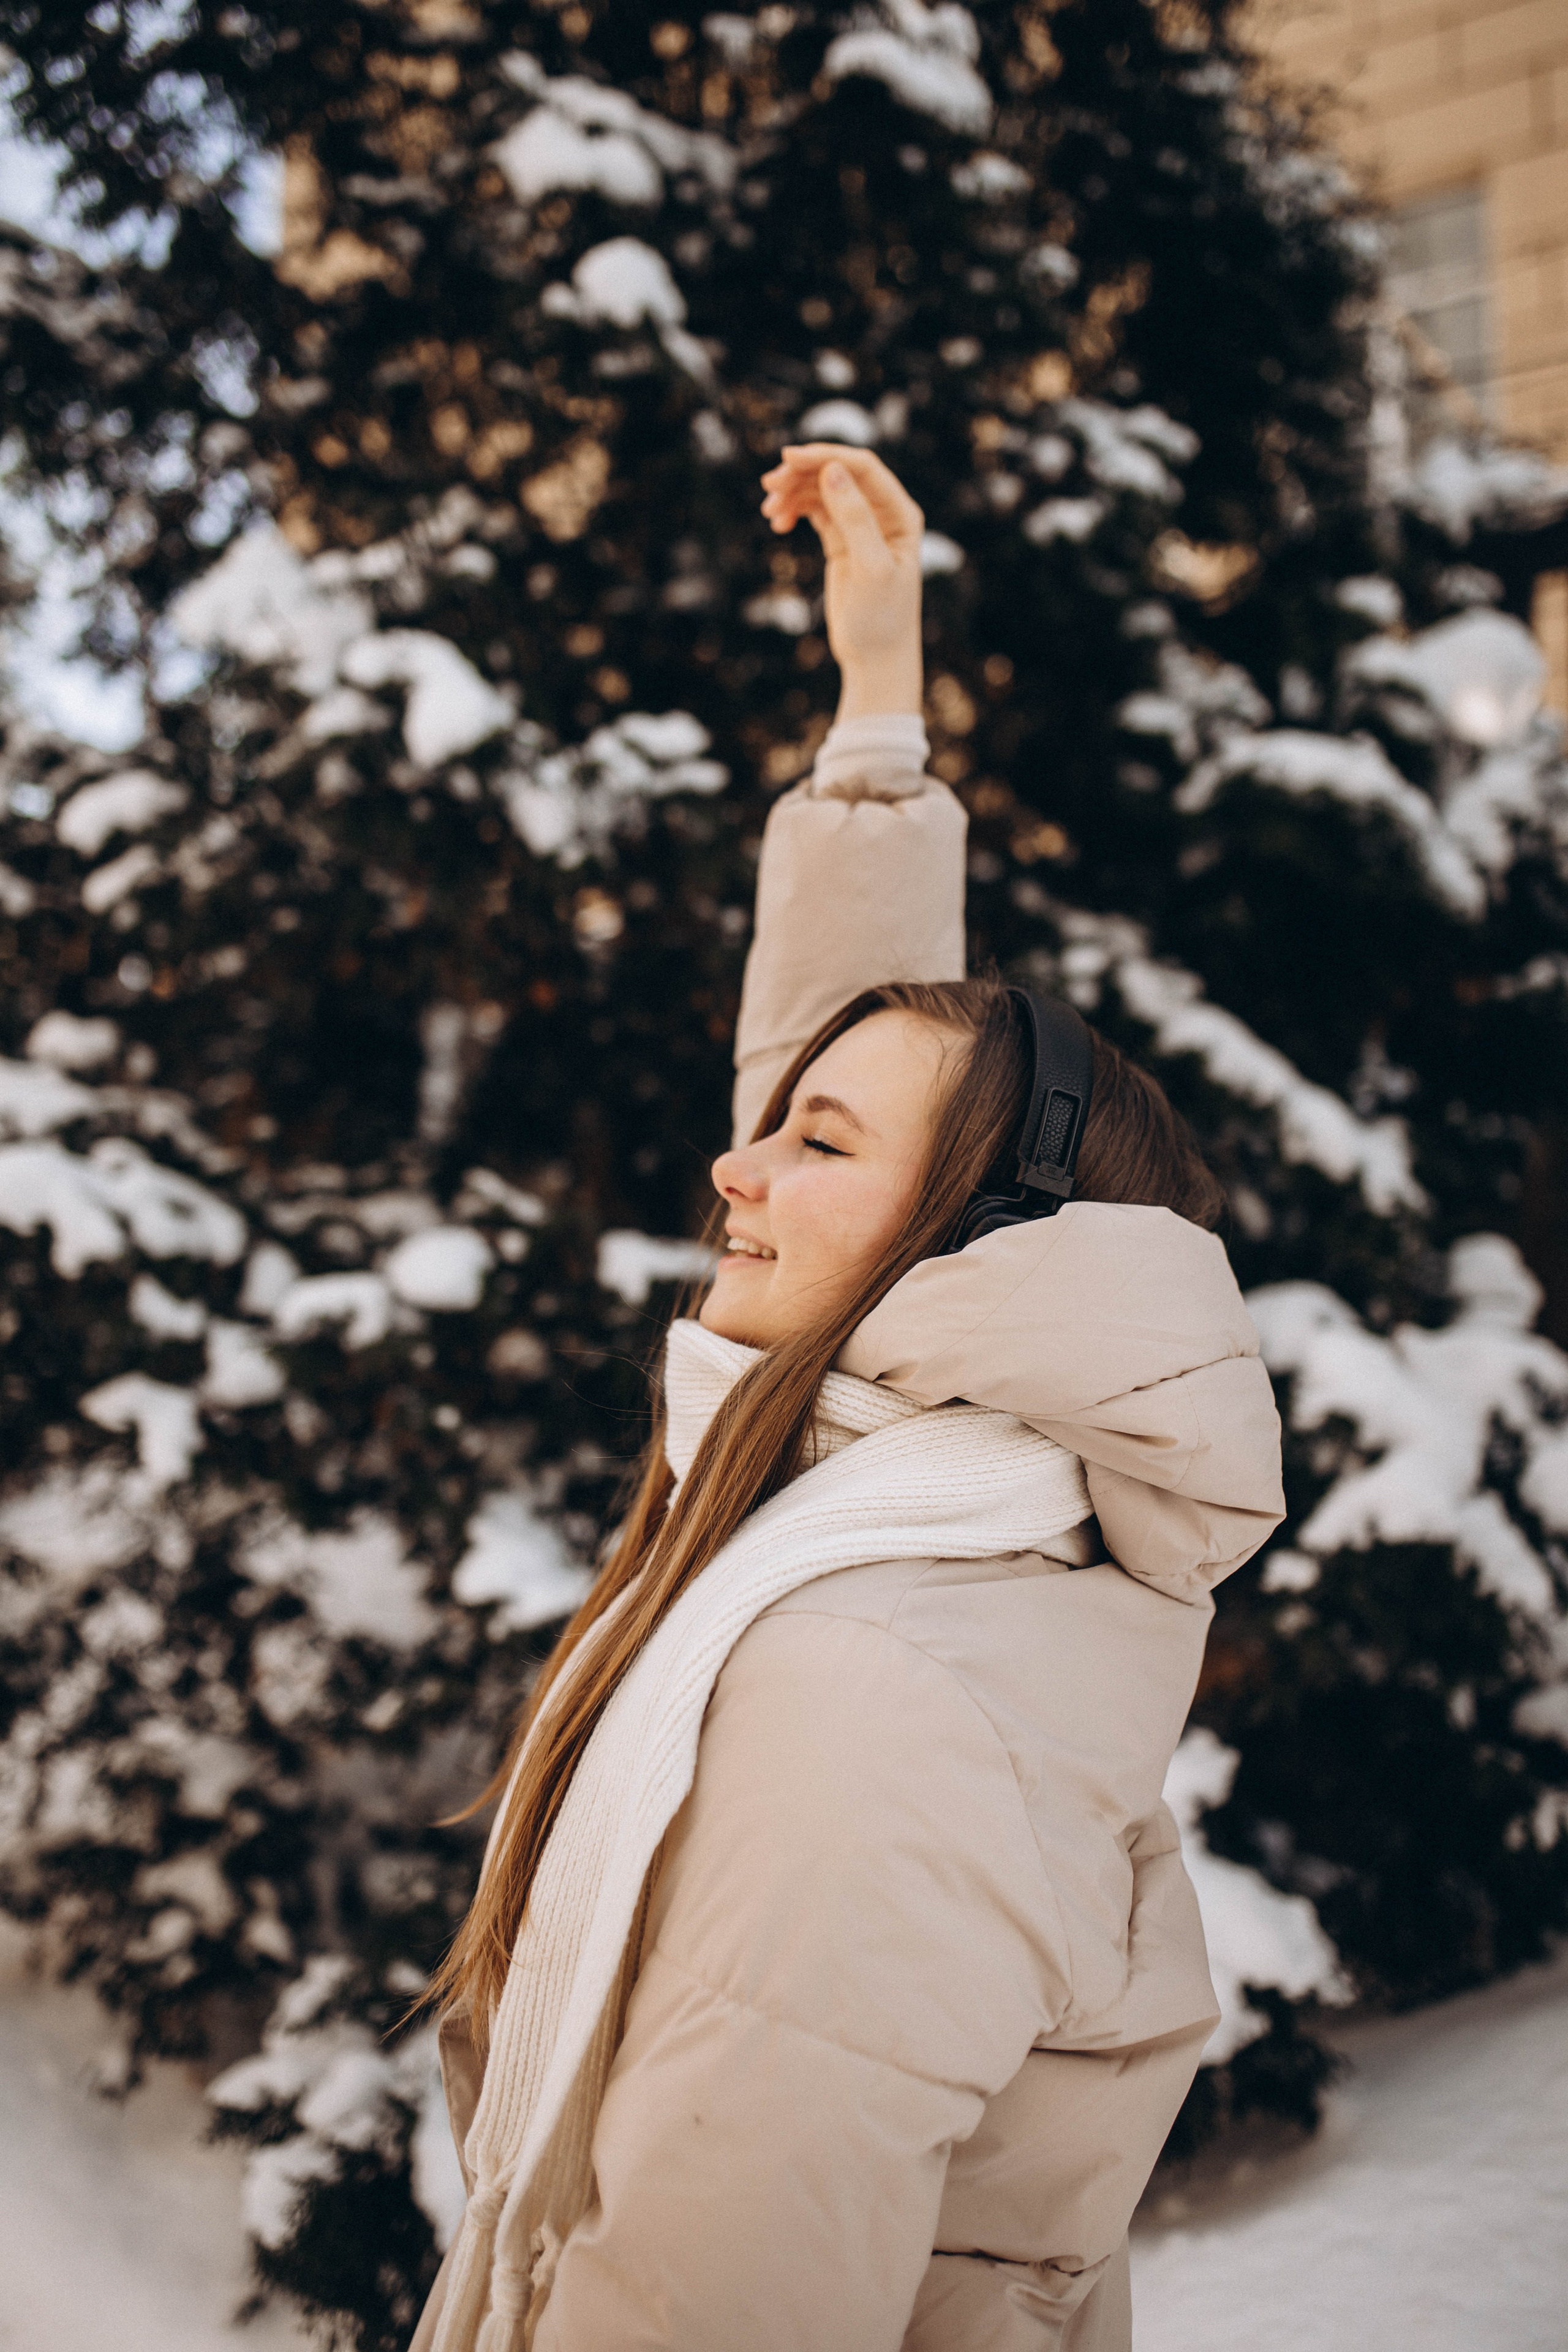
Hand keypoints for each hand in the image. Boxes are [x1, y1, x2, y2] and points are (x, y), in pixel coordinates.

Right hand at [760, 445, 924, 719]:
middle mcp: (883, 513)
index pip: (863, 468)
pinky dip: (795, 510)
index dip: (826, 456)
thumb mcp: (870, 567)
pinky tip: (778, 523)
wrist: (875, 658)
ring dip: (793, 493)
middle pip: (838, 473)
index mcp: (901, 514)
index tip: (788, 459)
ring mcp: (860, 525)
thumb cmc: (881, 618)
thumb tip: (832, 469)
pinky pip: (814, 511)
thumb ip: (854, 518)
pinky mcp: (841, 541)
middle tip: (769, 487)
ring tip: (769, 512)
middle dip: (803, 474)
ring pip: (823, 490)